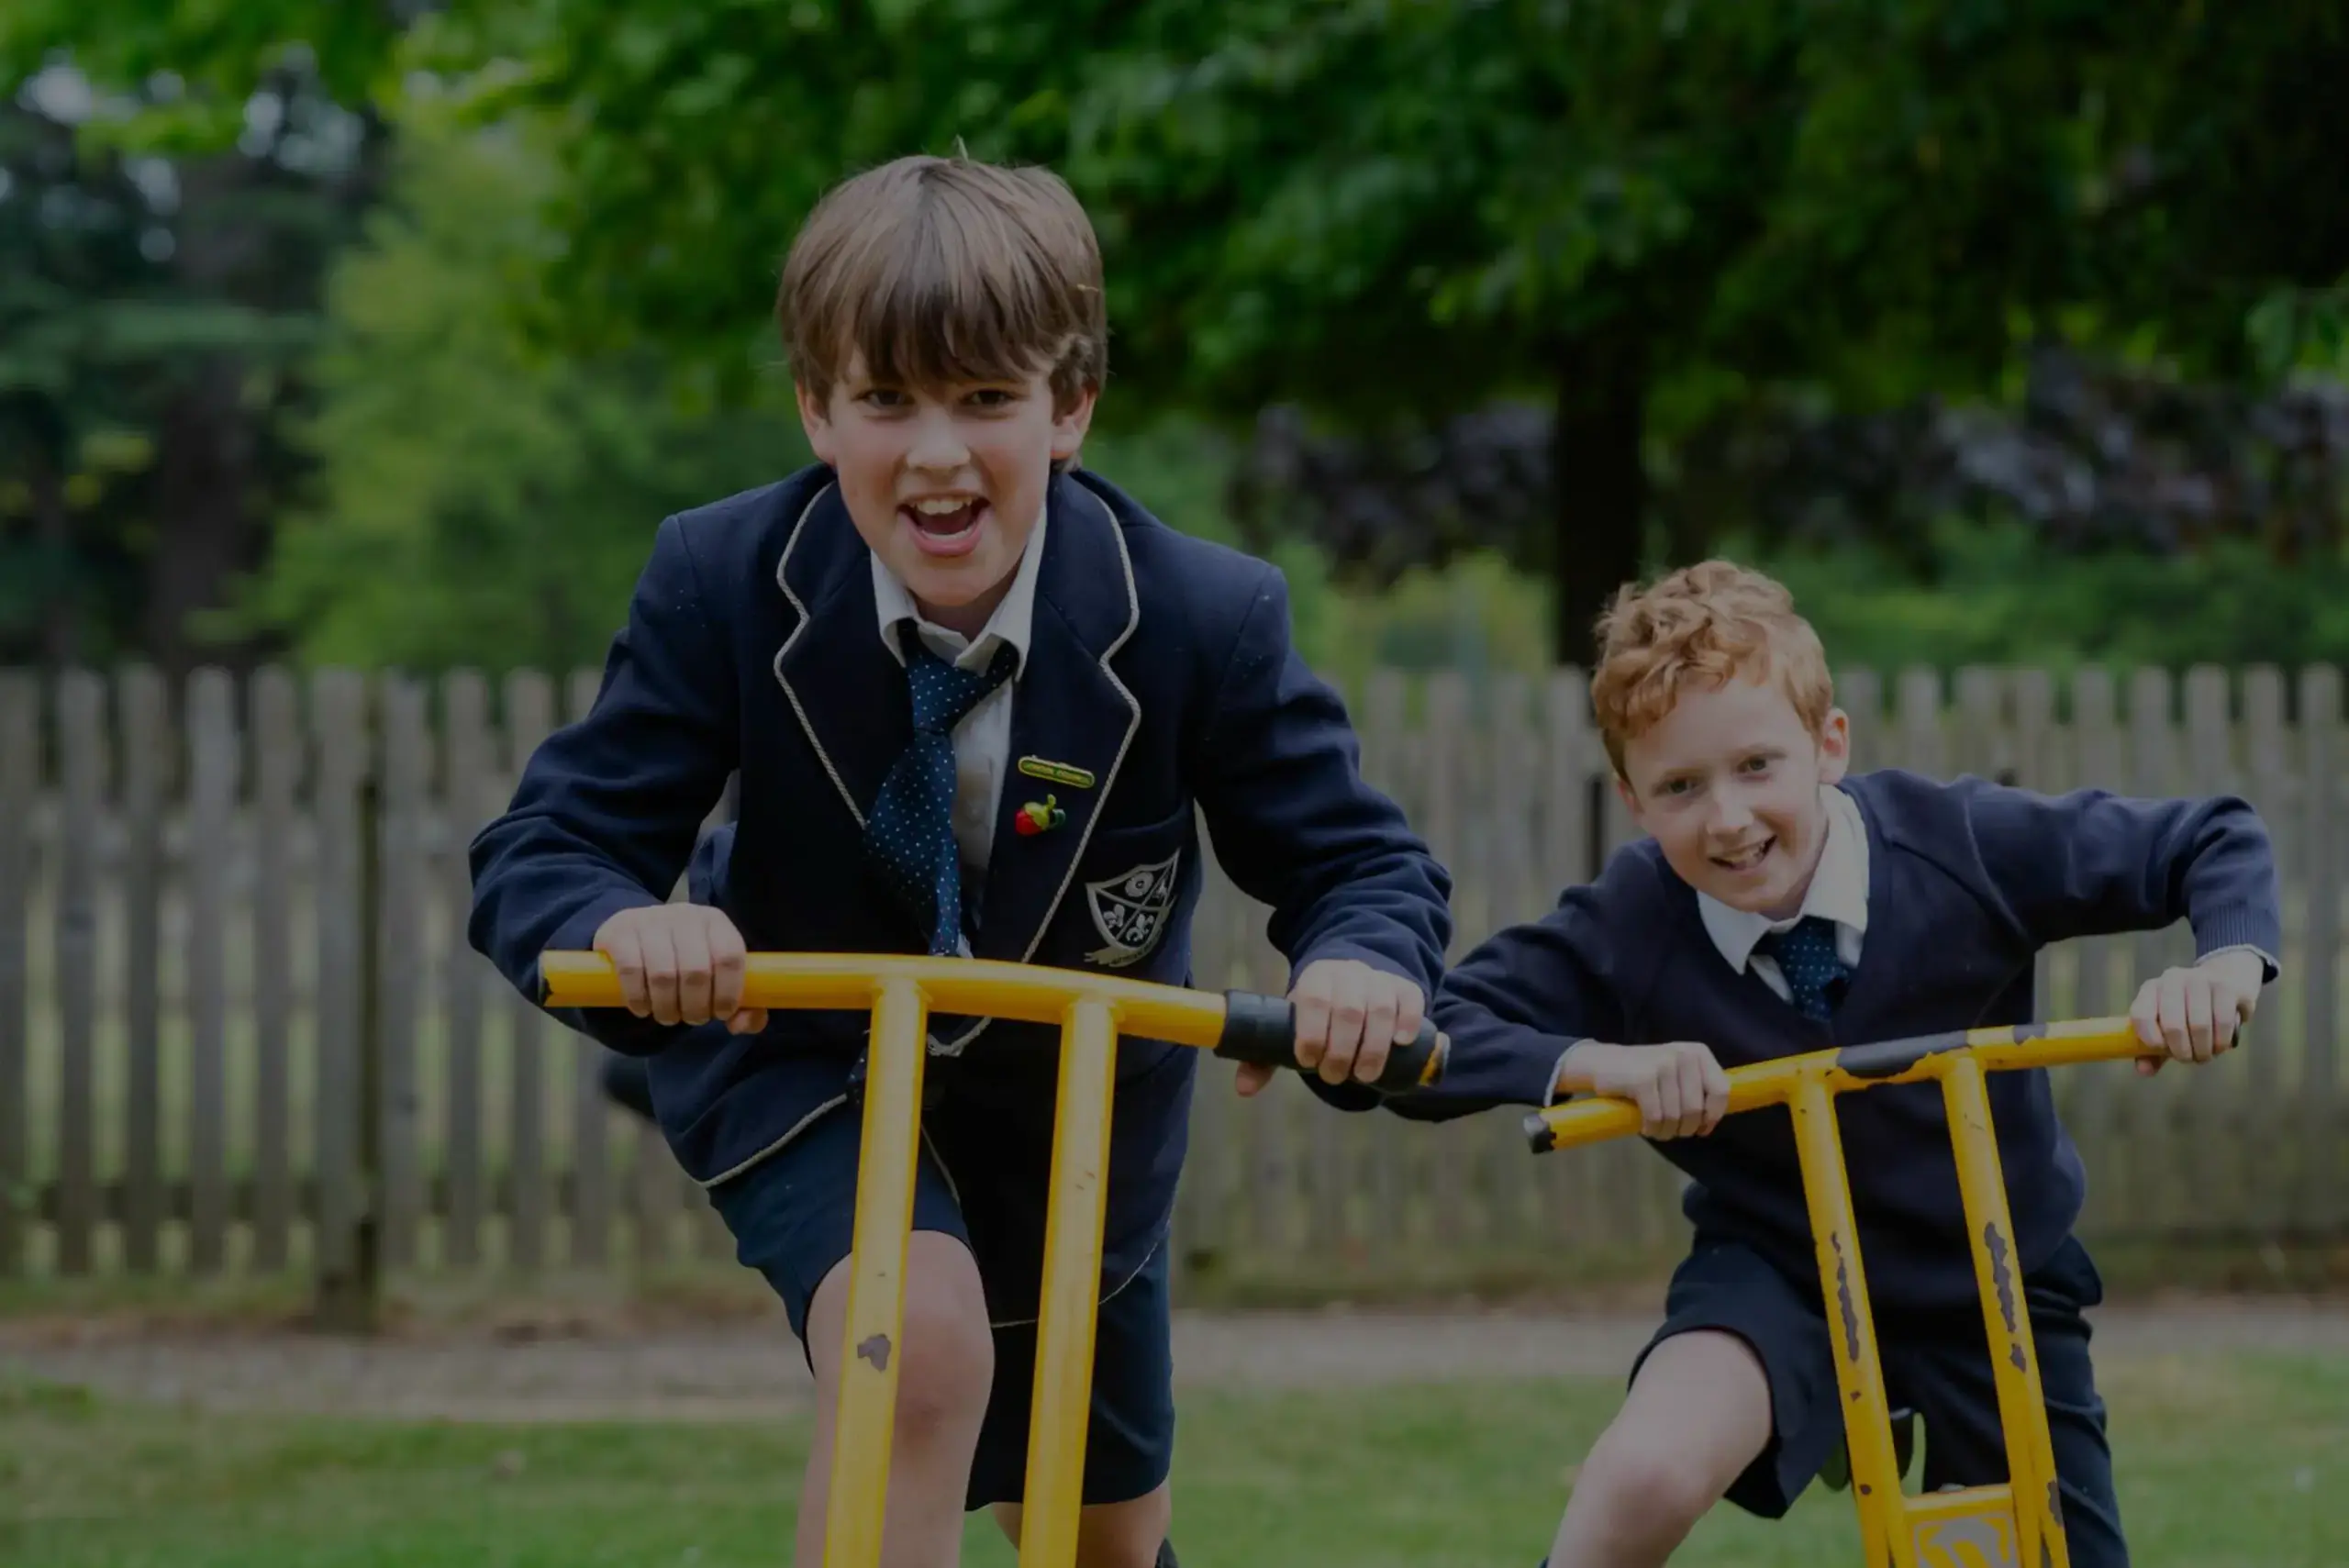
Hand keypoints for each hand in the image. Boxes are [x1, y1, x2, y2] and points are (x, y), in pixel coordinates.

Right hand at [591, 904, 769, 1033]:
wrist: (634, 933)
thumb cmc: (684, 959)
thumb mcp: (716, 975)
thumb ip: (743, 1005)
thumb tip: (741, 1024)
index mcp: (716, 922)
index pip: (730, 956)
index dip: (728, 992)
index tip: (721, 1014)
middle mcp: (685, 914)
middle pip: (697, 970)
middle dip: (696, 1007)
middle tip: (692, 1019)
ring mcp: (650, 920)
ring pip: (663, 973)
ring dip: (667, 1007)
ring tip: (669, 1017)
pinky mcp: (620, 931)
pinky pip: (631, 970)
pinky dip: (639, 999)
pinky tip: (643, 1009)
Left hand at [1234, 959, 1426, 1097]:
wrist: (1351, 978)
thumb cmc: (1317, 1013)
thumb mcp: (1291, 1026)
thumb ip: (1266, 1057)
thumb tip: (1243, 1089)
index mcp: (1315, 978)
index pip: (1314, 999)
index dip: (1312, 1031)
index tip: (1307, 1060)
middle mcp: (1348, 974)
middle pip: (1349, 1009)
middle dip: (1342, 1049)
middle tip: (1333, 1078)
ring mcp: (1379, 980)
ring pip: (1381, 1009)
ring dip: (1374, 1047)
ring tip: (1364, 1076)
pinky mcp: (1404, 988)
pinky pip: (1410, 1000)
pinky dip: (1408, 1022)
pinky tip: (1400, 1044)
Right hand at [1559, 1040, 1729, 1139]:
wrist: (1603, 1062)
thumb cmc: (1645, 1073)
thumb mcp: (1678, 1073)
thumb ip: (1698, 1089)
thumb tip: (1711, 1122)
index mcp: (1698, 1052)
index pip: (1720, 1091)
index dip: (1713, 1116)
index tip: (1702, 1129)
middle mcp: (1683, 1054)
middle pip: (1696, 1109)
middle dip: (1684, 1128)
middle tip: (1671, 1130)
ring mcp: (1663, 1065)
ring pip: (1675, 1117)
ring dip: (1666, 1132)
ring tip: (1656, 1128)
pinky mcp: (1643, 1079)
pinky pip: (1656, 1118)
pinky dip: (1650, 1128)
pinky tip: (1644, 1125)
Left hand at [2128, 949, 2263, 1075]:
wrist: (2228, 976)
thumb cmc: (2189, 1009)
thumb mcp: (2167, 1025)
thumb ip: (2151, 1050)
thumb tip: (2143, 1070)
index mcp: (2151, 989)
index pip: (2141, 1014)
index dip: (2150, 1038)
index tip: (2162, 1050)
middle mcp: (2173, 979)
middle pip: (2172, 1025)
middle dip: (2182, 1052)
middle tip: (2189, 1059)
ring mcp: (2200, 980)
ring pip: (2199, 1025)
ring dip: (2204, 1050)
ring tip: (2206, 1055)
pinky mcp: (2227, 986)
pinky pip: (2223, 1022)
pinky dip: (2222, 1041)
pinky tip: (2221, 1045)